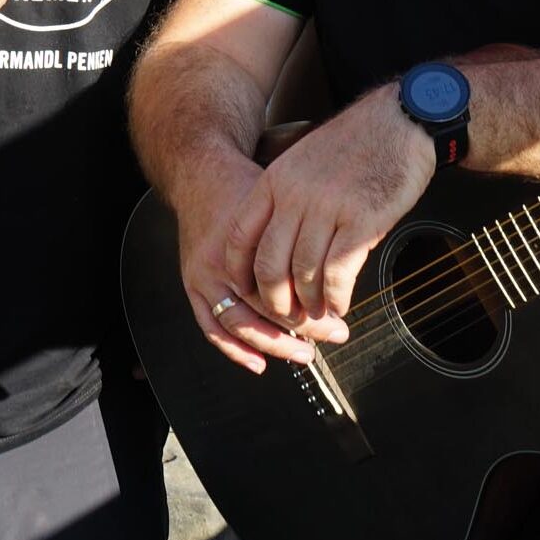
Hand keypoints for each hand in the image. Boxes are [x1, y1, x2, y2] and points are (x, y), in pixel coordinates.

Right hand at [172, 156, 320, 374]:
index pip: (285, 284)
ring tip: (303, 354)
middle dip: (302, 327)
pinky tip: (259, 362)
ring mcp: (203, 274)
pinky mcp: (192, 284)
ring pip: (238, 322)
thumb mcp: (281, 199)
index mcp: (249, 236)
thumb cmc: (245, 187)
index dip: (314, 304)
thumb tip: (346, 262)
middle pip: (265, 305)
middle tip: (332, 335)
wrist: (200, 177)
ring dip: (272, 344)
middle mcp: (223, 258)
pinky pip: (210, 326)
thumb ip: (307, 230)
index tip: (340, 316)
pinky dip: (234, 348)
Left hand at [227, 89, 435, 332]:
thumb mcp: (304, 159)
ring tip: (318, 314)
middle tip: (288, 315)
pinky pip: (338, 273)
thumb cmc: (358, 142)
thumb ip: (285, 196)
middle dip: (275, 301)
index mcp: (275, 180)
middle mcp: (295, 195)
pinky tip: (341, 304)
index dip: (241, 272)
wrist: (402, 119)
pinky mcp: (362, 221)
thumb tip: (277, 244)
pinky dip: (336, 298)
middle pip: (269, 265)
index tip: (249, 291)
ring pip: (304, 275)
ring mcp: (328, 208)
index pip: (240, 236)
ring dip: (309, 305)